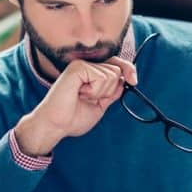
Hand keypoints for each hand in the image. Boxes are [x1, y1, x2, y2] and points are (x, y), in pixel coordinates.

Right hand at [14, 56, 137, 155]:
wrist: (56, 126)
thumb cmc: (72, 118)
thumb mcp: (100, 105)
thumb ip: (112, 92)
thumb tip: (126, 80)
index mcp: (90, 73)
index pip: (116, 65)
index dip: (128, 70)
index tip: (134, 81)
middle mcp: (86, 66)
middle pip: (117, 70)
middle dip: (110, 90)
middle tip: (90, 98)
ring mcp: (81, 65)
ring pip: (111, 74)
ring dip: (101, 93)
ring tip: (83, 97)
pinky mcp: (77, 68)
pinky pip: (102, 77)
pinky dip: (95, 91)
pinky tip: (80, 94)